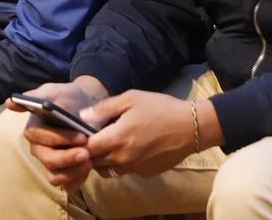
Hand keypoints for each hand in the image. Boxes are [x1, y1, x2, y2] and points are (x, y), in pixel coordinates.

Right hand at [12, 77, 109, 191]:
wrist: (87, 106)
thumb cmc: (68, 98)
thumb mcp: (54, 91)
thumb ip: (35, 96)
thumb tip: (10, 102)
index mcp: (34, 130)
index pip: (42, 138)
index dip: (61, 139)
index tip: (81, 136)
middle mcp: (39, 149)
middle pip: (48, 161)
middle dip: (68, 158)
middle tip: (87, 152)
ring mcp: (51, 163)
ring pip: (55, 177)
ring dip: (74, 171)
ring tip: (90, 160)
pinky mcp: (63, 173)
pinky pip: (67, 185)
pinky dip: (78, 180)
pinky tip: (89, 168)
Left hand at [84, 90, 215, 178]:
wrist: (191, 127)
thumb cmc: (160, 108)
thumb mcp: (131, 98)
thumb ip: (104, 108)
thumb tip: (83, 117)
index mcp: (116, 139)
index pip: (87, 148)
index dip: (81, 142)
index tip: (82, 133)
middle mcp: (122, 159)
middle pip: (94, 162)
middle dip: (90, 152)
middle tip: (95, 138)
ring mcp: (134, 169)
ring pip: (107, 170)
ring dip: (103, 160)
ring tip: (110, 144)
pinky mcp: (145, 173)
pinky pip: (124, 171)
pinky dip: (121, 163)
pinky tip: (130, 148)